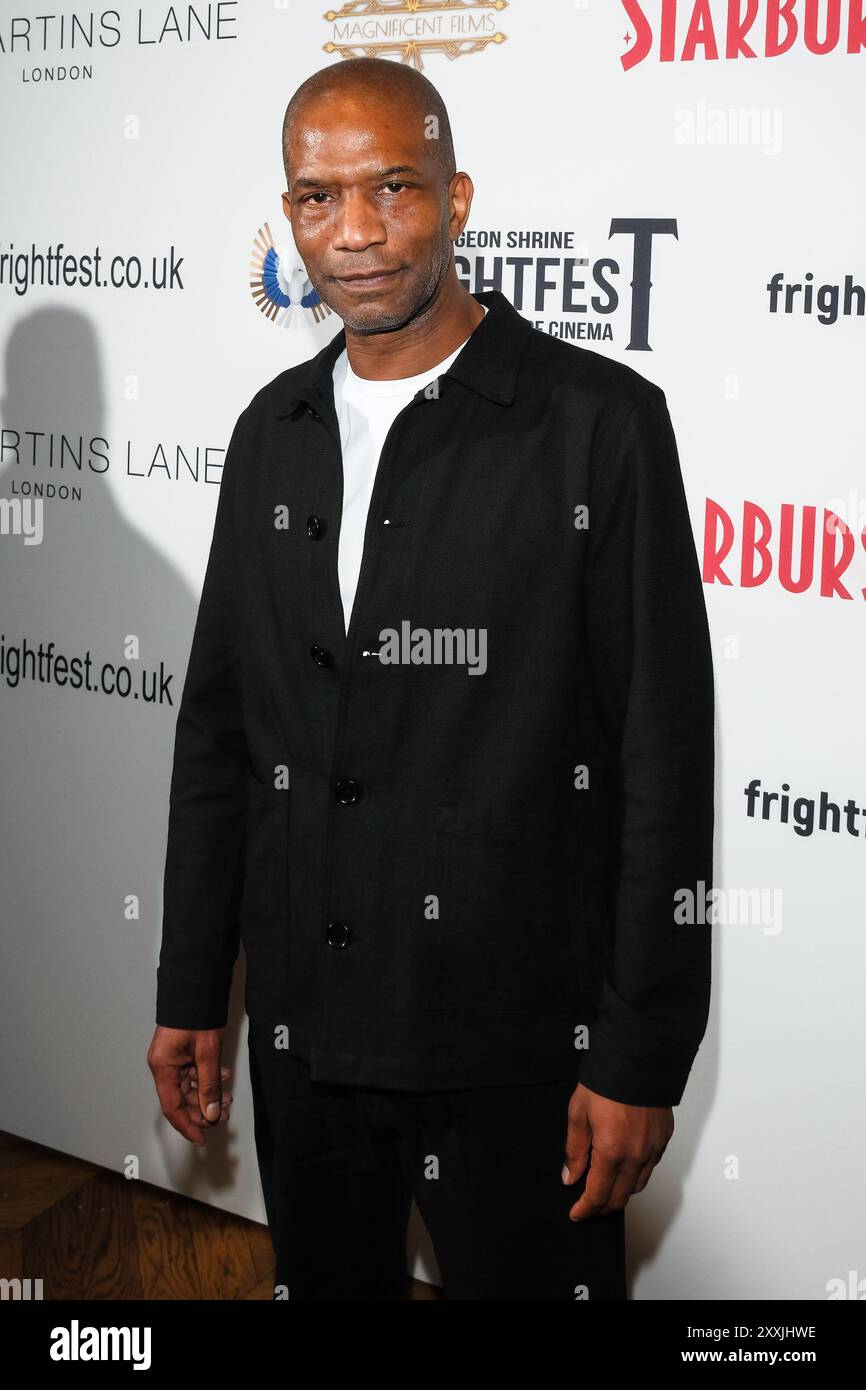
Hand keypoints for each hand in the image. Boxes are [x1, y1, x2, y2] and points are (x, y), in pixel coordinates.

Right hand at [147, 1026, 232, 1145]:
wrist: (196, 986)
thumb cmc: (196, 1014)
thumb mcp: (208, 1053)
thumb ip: (209, 1085)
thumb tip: (211, 1113)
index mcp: (163, 1067)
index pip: (172, 1107)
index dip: (187, 1125)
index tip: (201, 1138)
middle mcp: (163, 1065)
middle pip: (180, 1099)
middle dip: (202, 1109)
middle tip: (224, 1114)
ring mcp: (171, 1059)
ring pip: (188, 1087)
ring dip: (208, 1094)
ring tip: (228, 1096)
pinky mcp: (180, 1052)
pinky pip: (192, 1073)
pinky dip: (207, 1078)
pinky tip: (223, 1076)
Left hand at [561, 1082, 672, 1219]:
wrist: (638, 1057)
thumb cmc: (606, 1080)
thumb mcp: (578, 1113)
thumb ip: (575, 1150)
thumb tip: (570, 1177)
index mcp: (612, 1151)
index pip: (598, 1195)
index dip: (585, 1209)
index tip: (576, 1214)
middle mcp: (636, 1155)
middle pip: (620, 1198)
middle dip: (601, 1207)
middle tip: (587, 1205)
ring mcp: (653, 1148)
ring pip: (637, 1186)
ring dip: (620, 1193)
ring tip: (604, 1188)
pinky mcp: (664, 1138)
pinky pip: (650, 1167)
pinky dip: (636, 1175)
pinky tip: (624, 1167)